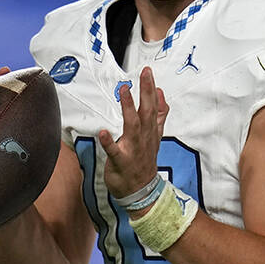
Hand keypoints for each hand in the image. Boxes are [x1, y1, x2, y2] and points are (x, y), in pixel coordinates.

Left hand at [100, 66, 168, 200]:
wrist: (143, 191)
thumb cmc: (144, 161)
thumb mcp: (155, 136)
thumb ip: (159, 114)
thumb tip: (160, 93)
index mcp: (151, 131)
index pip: (154, 107)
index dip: (151, 89)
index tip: (148, 72)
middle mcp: (144, 138)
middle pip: (147, 112)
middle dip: (146, 92)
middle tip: (144, 74)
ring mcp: (133, 150)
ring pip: (133, 126)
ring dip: (129, 108)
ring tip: (124, 91)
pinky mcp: (121, 162)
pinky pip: (115, 152)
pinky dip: (110, 143)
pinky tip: (104, 132)